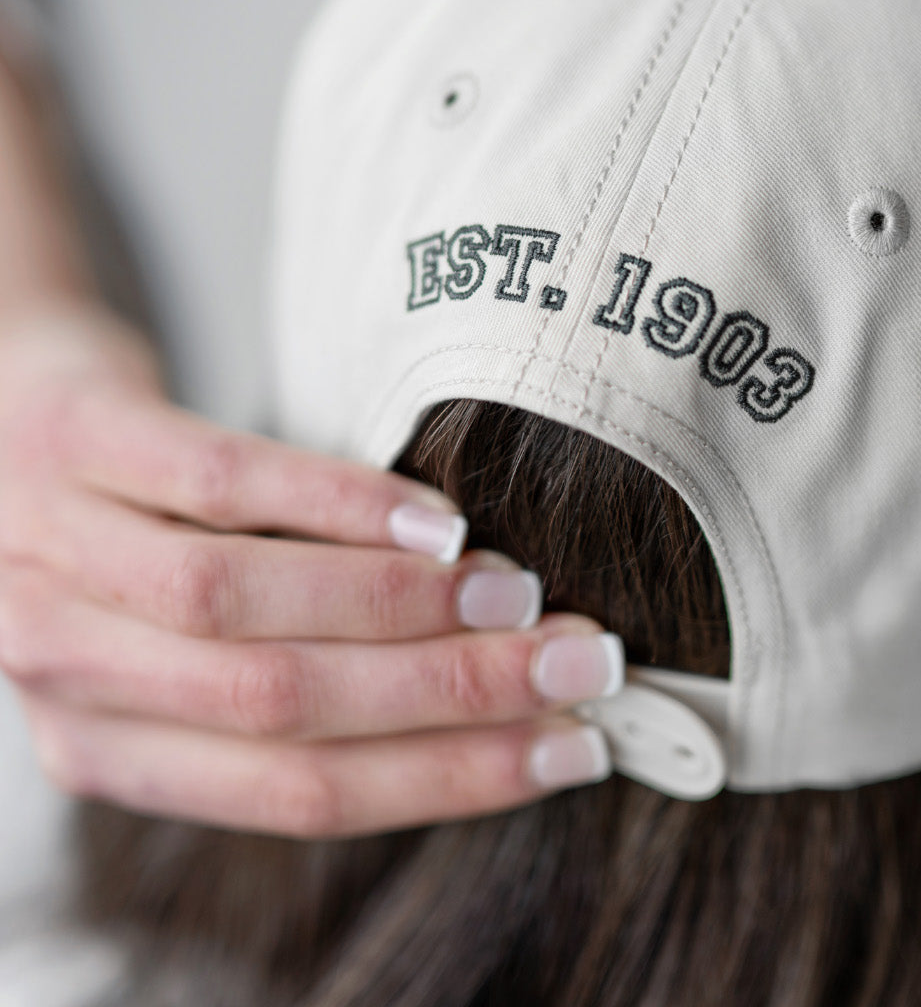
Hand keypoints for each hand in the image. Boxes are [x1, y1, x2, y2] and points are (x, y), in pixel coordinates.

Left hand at [0, 305, 615, 837]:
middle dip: (455, 697)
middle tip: (581, 666)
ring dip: (403, 610)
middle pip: (283, 711)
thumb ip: (316, 672)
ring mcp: (51, 556)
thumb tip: (504, 693)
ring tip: (518, 596)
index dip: (450, 778)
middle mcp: (64, 674)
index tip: (571, 750)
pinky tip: (431, 517)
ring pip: (243, 613)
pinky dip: (336, 506)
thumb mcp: (196, 638)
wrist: (11, 406)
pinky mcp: (73, 442)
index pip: (299, 795)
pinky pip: (220, 486)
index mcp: (110, 748)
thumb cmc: (139, 535)